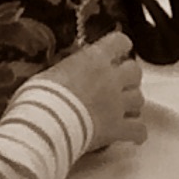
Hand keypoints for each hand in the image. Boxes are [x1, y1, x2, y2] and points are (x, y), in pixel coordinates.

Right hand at [36, 30, 146, 152]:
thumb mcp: (47, 75)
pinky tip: (134, 136)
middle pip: (134, 71)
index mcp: (94, 59)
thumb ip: (63, 71)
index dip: (120, 47)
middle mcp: (111, 78)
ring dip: (132, 104)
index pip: (120, 42)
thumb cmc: (40, 98)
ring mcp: (117, 104)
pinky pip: (138, 130)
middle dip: (129, 77)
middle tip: (119, 83)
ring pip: (139, 99)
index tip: (117, 51)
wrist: (45, 124)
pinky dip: (137, 133)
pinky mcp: (117, 128)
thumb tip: (61, 73)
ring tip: (123, 110)